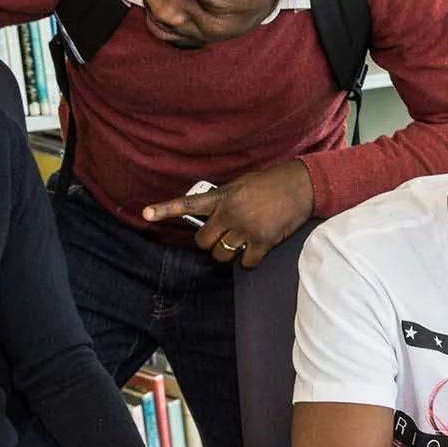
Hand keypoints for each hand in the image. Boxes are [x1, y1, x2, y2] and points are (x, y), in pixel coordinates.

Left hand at [141, 160, 313, 268]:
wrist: (302, 186)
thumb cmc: (272, 183)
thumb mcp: (242, 184)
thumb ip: (224, 200)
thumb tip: (213, 217)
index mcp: (223, 197)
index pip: (188, 203)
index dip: (165, 209)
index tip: (145, 214)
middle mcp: (230, 213)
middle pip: (203, 241)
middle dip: (211, 242)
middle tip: (223, 236)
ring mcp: (245, 229)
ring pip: (221, 255)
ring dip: (228, 252)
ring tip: (242, 241)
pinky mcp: (262, 242)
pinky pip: (245, 263)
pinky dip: (249, 260)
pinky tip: (257, 250)